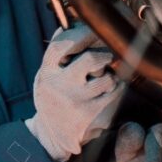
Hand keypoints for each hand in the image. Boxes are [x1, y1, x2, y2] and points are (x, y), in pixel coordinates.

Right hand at [26, 24, 124, 161]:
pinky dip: (116, 89)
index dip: (79, 34)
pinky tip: (109, 91)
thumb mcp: (45, 76)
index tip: (92, 31)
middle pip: (89, 59)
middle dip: (102, 55)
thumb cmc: (52, 98)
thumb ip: (54, 55)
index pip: (60, 47)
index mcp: (47, 73)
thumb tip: (64, 27)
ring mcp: (76, 101)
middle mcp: (59, 86)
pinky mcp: (91, 115)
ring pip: (107, 78)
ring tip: (104, 80)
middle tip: (105, 57)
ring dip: (110, 76)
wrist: (52, 134)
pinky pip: (114, 94)